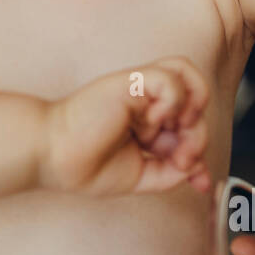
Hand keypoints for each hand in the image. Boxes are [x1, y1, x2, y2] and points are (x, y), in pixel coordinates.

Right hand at [42, 57, 209, 195]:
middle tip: (182, 161)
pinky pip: (169, 77)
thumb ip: (171, 172)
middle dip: (198, 137)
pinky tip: (152, 123)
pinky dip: (173, 101)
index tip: (200, 182)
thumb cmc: (84, 165)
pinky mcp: (130, 81)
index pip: (191, 121)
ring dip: (193, 105)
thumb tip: (199, 169)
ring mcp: (138, 87)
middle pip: (195, 100)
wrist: (52, 158)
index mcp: (147, 119)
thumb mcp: (141, 176)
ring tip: (176, 131)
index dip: (201, 149)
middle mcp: (145, 100)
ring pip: (186, 73)